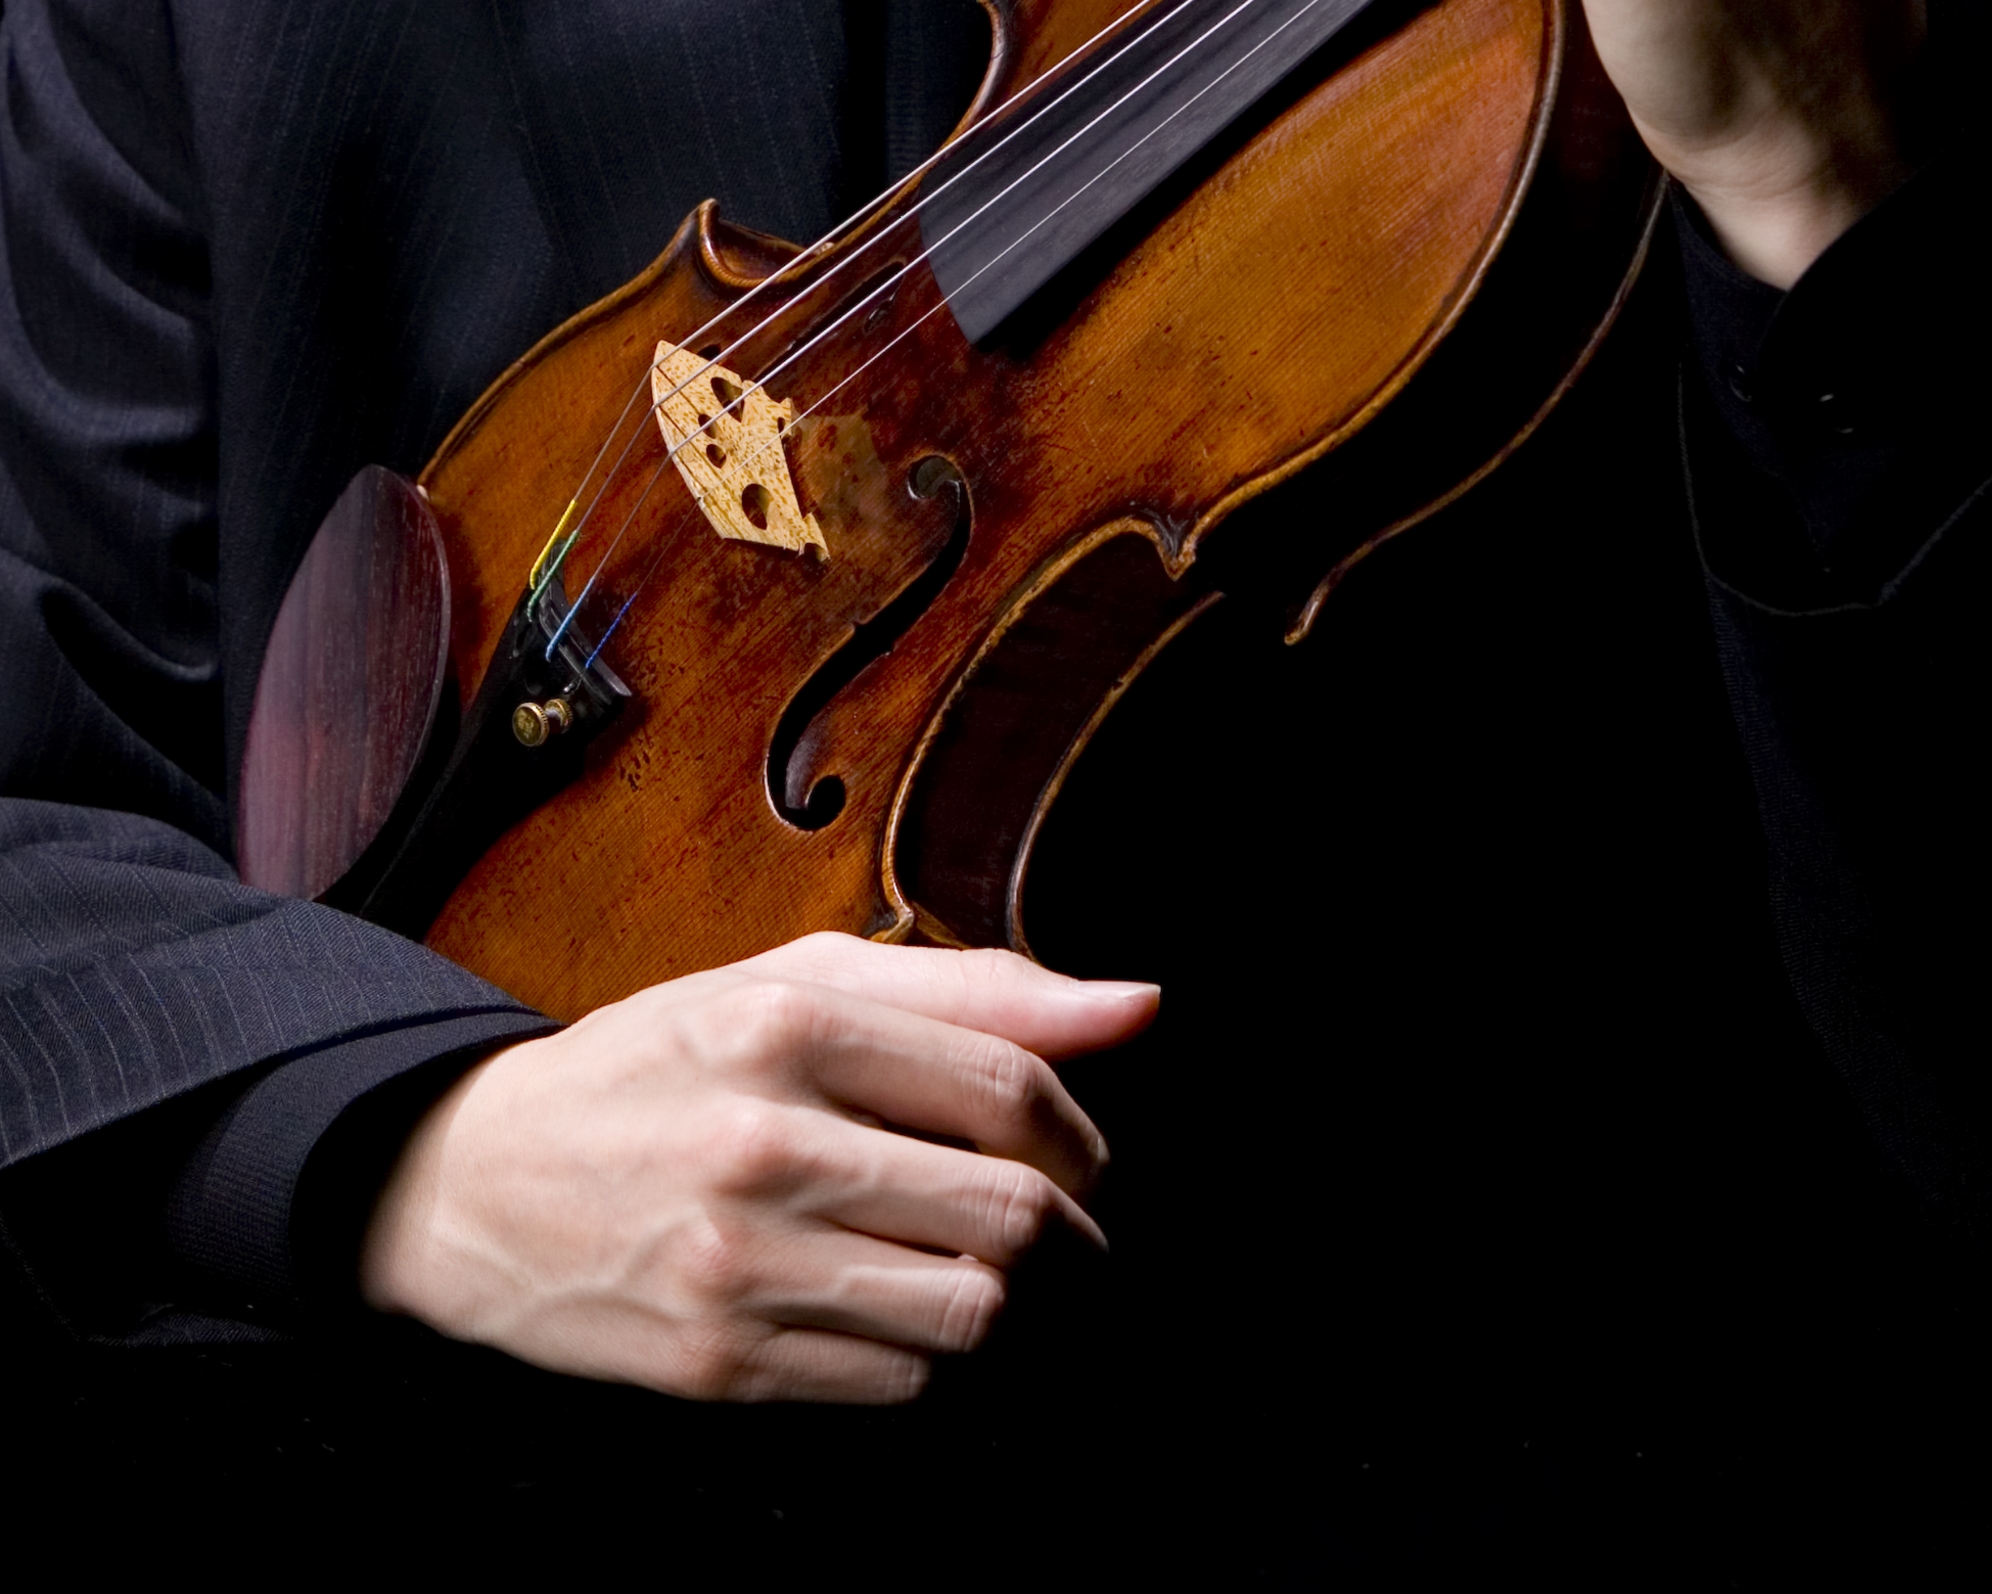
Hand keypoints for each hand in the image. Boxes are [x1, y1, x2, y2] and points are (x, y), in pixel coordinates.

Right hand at [358, 933, 1157, 1401]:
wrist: (476, 1183)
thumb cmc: (660, 1063)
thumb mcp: (794, 984)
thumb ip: (975, 988)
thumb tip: (1140, 1003)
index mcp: (788, 1024)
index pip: (1009, 1086)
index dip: (1080, 1128)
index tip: (1081, 1150)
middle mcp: (764, 1143)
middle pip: (1009, 1213)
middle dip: (1067, 1228)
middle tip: (1057, 1223)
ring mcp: (739, 1265)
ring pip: (969, 1313)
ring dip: (1006, 1299)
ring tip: (981, 1268)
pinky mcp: (719, 1365)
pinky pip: (898, 1382)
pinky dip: (928, 1355)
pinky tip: (896, 1307)